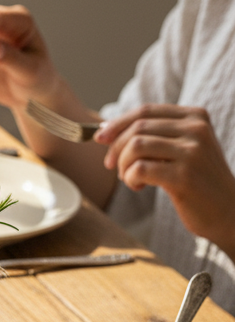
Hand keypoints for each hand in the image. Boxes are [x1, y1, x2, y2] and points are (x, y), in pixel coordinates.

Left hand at [95, 105, 234, 259]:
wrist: (228, 210)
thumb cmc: (199, 181)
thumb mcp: (185, 149)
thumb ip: (157, 136)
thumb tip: (108, 131)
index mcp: (195, 117)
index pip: (146, 111)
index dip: (117, 123)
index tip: (99, 138)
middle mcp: (195, 130)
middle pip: (137, 128)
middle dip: (116, 147)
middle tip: (112, 165)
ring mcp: (191, 152)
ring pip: (136, 146)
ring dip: (123, 165)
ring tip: (129, 178)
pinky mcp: (183, 176)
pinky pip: (140, 169)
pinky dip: (130, 179)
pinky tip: (139, 187)